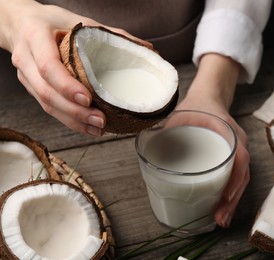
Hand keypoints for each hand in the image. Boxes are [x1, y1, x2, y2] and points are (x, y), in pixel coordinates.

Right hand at [0, 0, 150, 135]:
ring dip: (74, 121)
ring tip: (98, 129)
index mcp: (35, 37)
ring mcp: (26, 77)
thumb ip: (109, 34)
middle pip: (47, 93)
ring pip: (47, 105)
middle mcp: (26, 59)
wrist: (20, 24)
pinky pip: (49, 108)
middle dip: (75, 112)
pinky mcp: (32, 88)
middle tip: (100, 120)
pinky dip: (69, 120)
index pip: (48, 66)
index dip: (67, 86)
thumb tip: (146, 49)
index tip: (88, 99)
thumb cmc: (51, 21)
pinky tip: (87, 127)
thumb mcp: (78, 21)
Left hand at [176, 54, 249, 227]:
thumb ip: (168, 129)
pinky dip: (229, 194)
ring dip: (232, 201)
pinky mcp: (230, 158)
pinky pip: (235, 178)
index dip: (234, 178)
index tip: (225, 196)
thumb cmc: (196, 106)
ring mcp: (236, 152)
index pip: (240, 157)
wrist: (208, 97)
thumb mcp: (181, 113)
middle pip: (241, 175)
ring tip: (221, 220)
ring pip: (240, 180)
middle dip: (233, 200)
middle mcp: (236, 143)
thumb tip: (148, 148)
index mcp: (228, 131)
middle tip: (220, 219)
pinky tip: (221, 207)